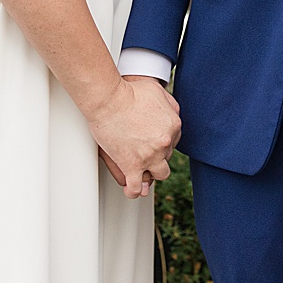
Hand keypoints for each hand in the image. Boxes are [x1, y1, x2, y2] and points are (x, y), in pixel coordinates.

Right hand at [88, 75, 179, 198]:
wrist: (109, 99)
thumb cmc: (129, 91)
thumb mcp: (159, 91)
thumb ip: (170, 104)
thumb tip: (172, 114)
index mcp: (174, 126)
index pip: (173, 142)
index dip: (162, 144)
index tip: (152, 144)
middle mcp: (165, 143)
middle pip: (167, 158)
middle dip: (157, 157)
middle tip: (144, 155)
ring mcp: (150, 156)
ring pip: (159, 174)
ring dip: (151, 174)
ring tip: (141, 173)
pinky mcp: (132, 165)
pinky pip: (136, 186)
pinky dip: (134, 190)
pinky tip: (132, 189)